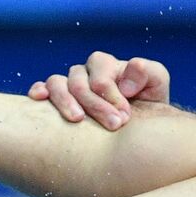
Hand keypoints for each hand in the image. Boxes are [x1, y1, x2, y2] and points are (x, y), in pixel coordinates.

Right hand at [28, 51, 170, 129]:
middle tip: (114, 125)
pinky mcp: (54, 99)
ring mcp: (68, 85)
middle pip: (79, 82)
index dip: (112, 96)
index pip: (101, 75)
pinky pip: (41, 88)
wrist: (138, 130)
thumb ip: (150, 72)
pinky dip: (38, 91)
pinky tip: (40, 100)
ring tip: (78, 120)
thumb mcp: (157, 86)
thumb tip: (132, 67)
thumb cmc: (148, 105)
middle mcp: (85, 73)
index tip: (125, 117)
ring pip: (56, 84)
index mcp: (107, 66)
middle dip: (96, 105)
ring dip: (66, 102)